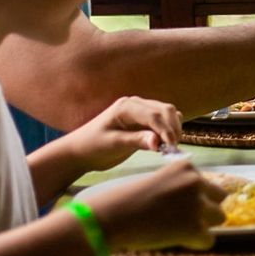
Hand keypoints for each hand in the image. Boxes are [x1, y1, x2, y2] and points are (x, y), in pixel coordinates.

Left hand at [66, 96, 183, 171]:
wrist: (81, 150)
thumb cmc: (92, 146)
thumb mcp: (112, 144)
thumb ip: (136, 140)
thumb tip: (158, 142)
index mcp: (126, 106)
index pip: (154, 114)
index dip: (166, 129)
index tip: (171, 146)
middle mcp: (136, 104)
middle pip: (165, 110)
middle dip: (173, 127)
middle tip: (173, 148)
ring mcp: (141, 112)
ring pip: (167, 114)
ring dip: (173, 128)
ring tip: (170, 147)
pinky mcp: (144, 122)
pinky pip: (163, 122)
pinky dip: (169, 131)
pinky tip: (166, 144)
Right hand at [87, 159, 225, 252]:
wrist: (113, 216)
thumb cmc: (126, 199)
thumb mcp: (158, 180)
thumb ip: (179, 186)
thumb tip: (195, 202)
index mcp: (186, 167)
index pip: (207, 182)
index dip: (196, 196)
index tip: (178, 205)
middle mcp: (196, 182)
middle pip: (220, 198)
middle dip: (207, 208)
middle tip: (185, 219)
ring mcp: (197, 205)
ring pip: (219, 218)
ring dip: (204, 225)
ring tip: (181, 230)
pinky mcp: (194, 228)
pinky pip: (209, 239)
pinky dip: (196, 243)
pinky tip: (178, 240)